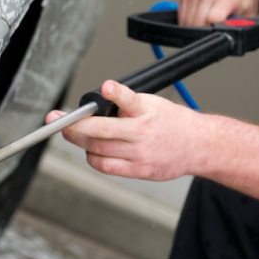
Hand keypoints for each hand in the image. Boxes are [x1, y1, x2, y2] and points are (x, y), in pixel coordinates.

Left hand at [46, 81, 204, 180]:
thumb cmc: (172, 123)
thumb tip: (96, 108)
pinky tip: (90, 152)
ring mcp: (140, 154)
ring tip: (72, 134)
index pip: (130, 100)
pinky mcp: (138, 170)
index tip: (107, 87)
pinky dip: (92, 159)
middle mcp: (142, 133)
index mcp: (146, 112)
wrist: (198, 146)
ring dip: (80, 142)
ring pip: (98, 150)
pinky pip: (106, 167)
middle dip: (75, 126)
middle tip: (60, 121)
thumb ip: (125, 106)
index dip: (116, 94)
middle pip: (101, 131)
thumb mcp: (152, 104)